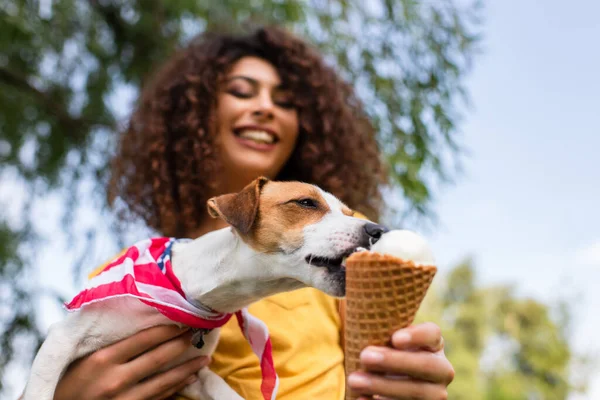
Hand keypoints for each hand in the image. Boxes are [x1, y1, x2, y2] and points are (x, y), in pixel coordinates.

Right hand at [53, 325, 209, 399]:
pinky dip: (175, 389)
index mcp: (101, 359)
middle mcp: (115, 380)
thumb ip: (106, 341)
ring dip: (187, 370)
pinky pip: (158, 399)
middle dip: (181, 344)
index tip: (182, 319)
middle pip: (158, 358)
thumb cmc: (67, 383)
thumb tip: (131, 313)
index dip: (166, 328)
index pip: (143, 339)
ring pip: (163, 382)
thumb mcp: (80, 358)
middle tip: (198, 333)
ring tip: (204, 359)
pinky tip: (188, 380)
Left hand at [347, 322, 453, 399]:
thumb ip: (375, 315)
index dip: (417, 335)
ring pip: (417, 393)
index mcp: (433, 343)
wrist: (383, 379)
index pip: (432, 334)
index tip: (394, 337)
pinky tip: (361, 399)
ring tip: (354, 380)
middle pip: (427, 365)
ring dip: (383, 386)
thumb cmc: (379, 347)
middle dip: (395, 362)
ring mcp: (435, 393)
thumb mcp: (382, 332)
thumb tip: (352, 274)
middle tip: (364, 356)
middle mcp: (441, 368)